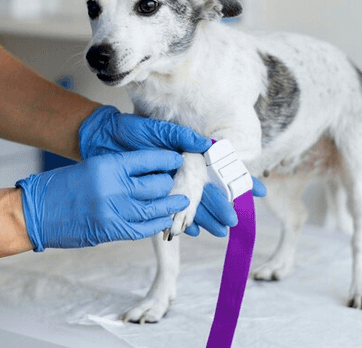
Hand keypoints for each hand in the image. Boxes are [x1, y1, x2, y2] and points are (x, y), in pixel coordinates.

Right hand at [16, 150, 188, 250]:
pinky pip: (143, 228)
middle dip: (171, 183)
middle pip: (157, 184)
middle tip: (179, 182)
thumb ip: (119, 171)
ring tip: (182, 201)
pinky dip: (157, 224)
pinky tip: (165, 220)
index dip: (168, 160)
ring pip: (155, 208)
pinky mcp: (110, 230)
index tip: (178, 160)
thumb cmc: (62, 187)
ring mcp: (112, 211)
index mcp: (107, 165)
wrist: (36, 211)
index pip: (149, 159)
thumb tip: (151, 174)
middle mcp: (113, 186)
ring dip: (171, 205)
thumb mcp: (92, 167)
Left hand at [78, 105, 265, 237]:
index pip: (219, 170)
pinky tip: (191, 231)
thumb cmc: (131, 132)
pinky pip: (170, 211)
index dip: (239, 180)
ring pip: (193, 206)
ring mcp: (168, 186)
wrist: (102, 139)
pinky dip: (180, 220)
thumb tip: (207, 144)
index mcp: (187, 157)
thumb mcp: (157, 130)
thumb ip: (181, 136)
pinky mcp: (152, 196)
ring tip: (219, 231)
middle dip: (223, 207)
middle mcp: (181, 173)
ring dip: (206, 219)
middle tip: (235, 220)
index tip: (259, 191)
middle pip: (208, 193)